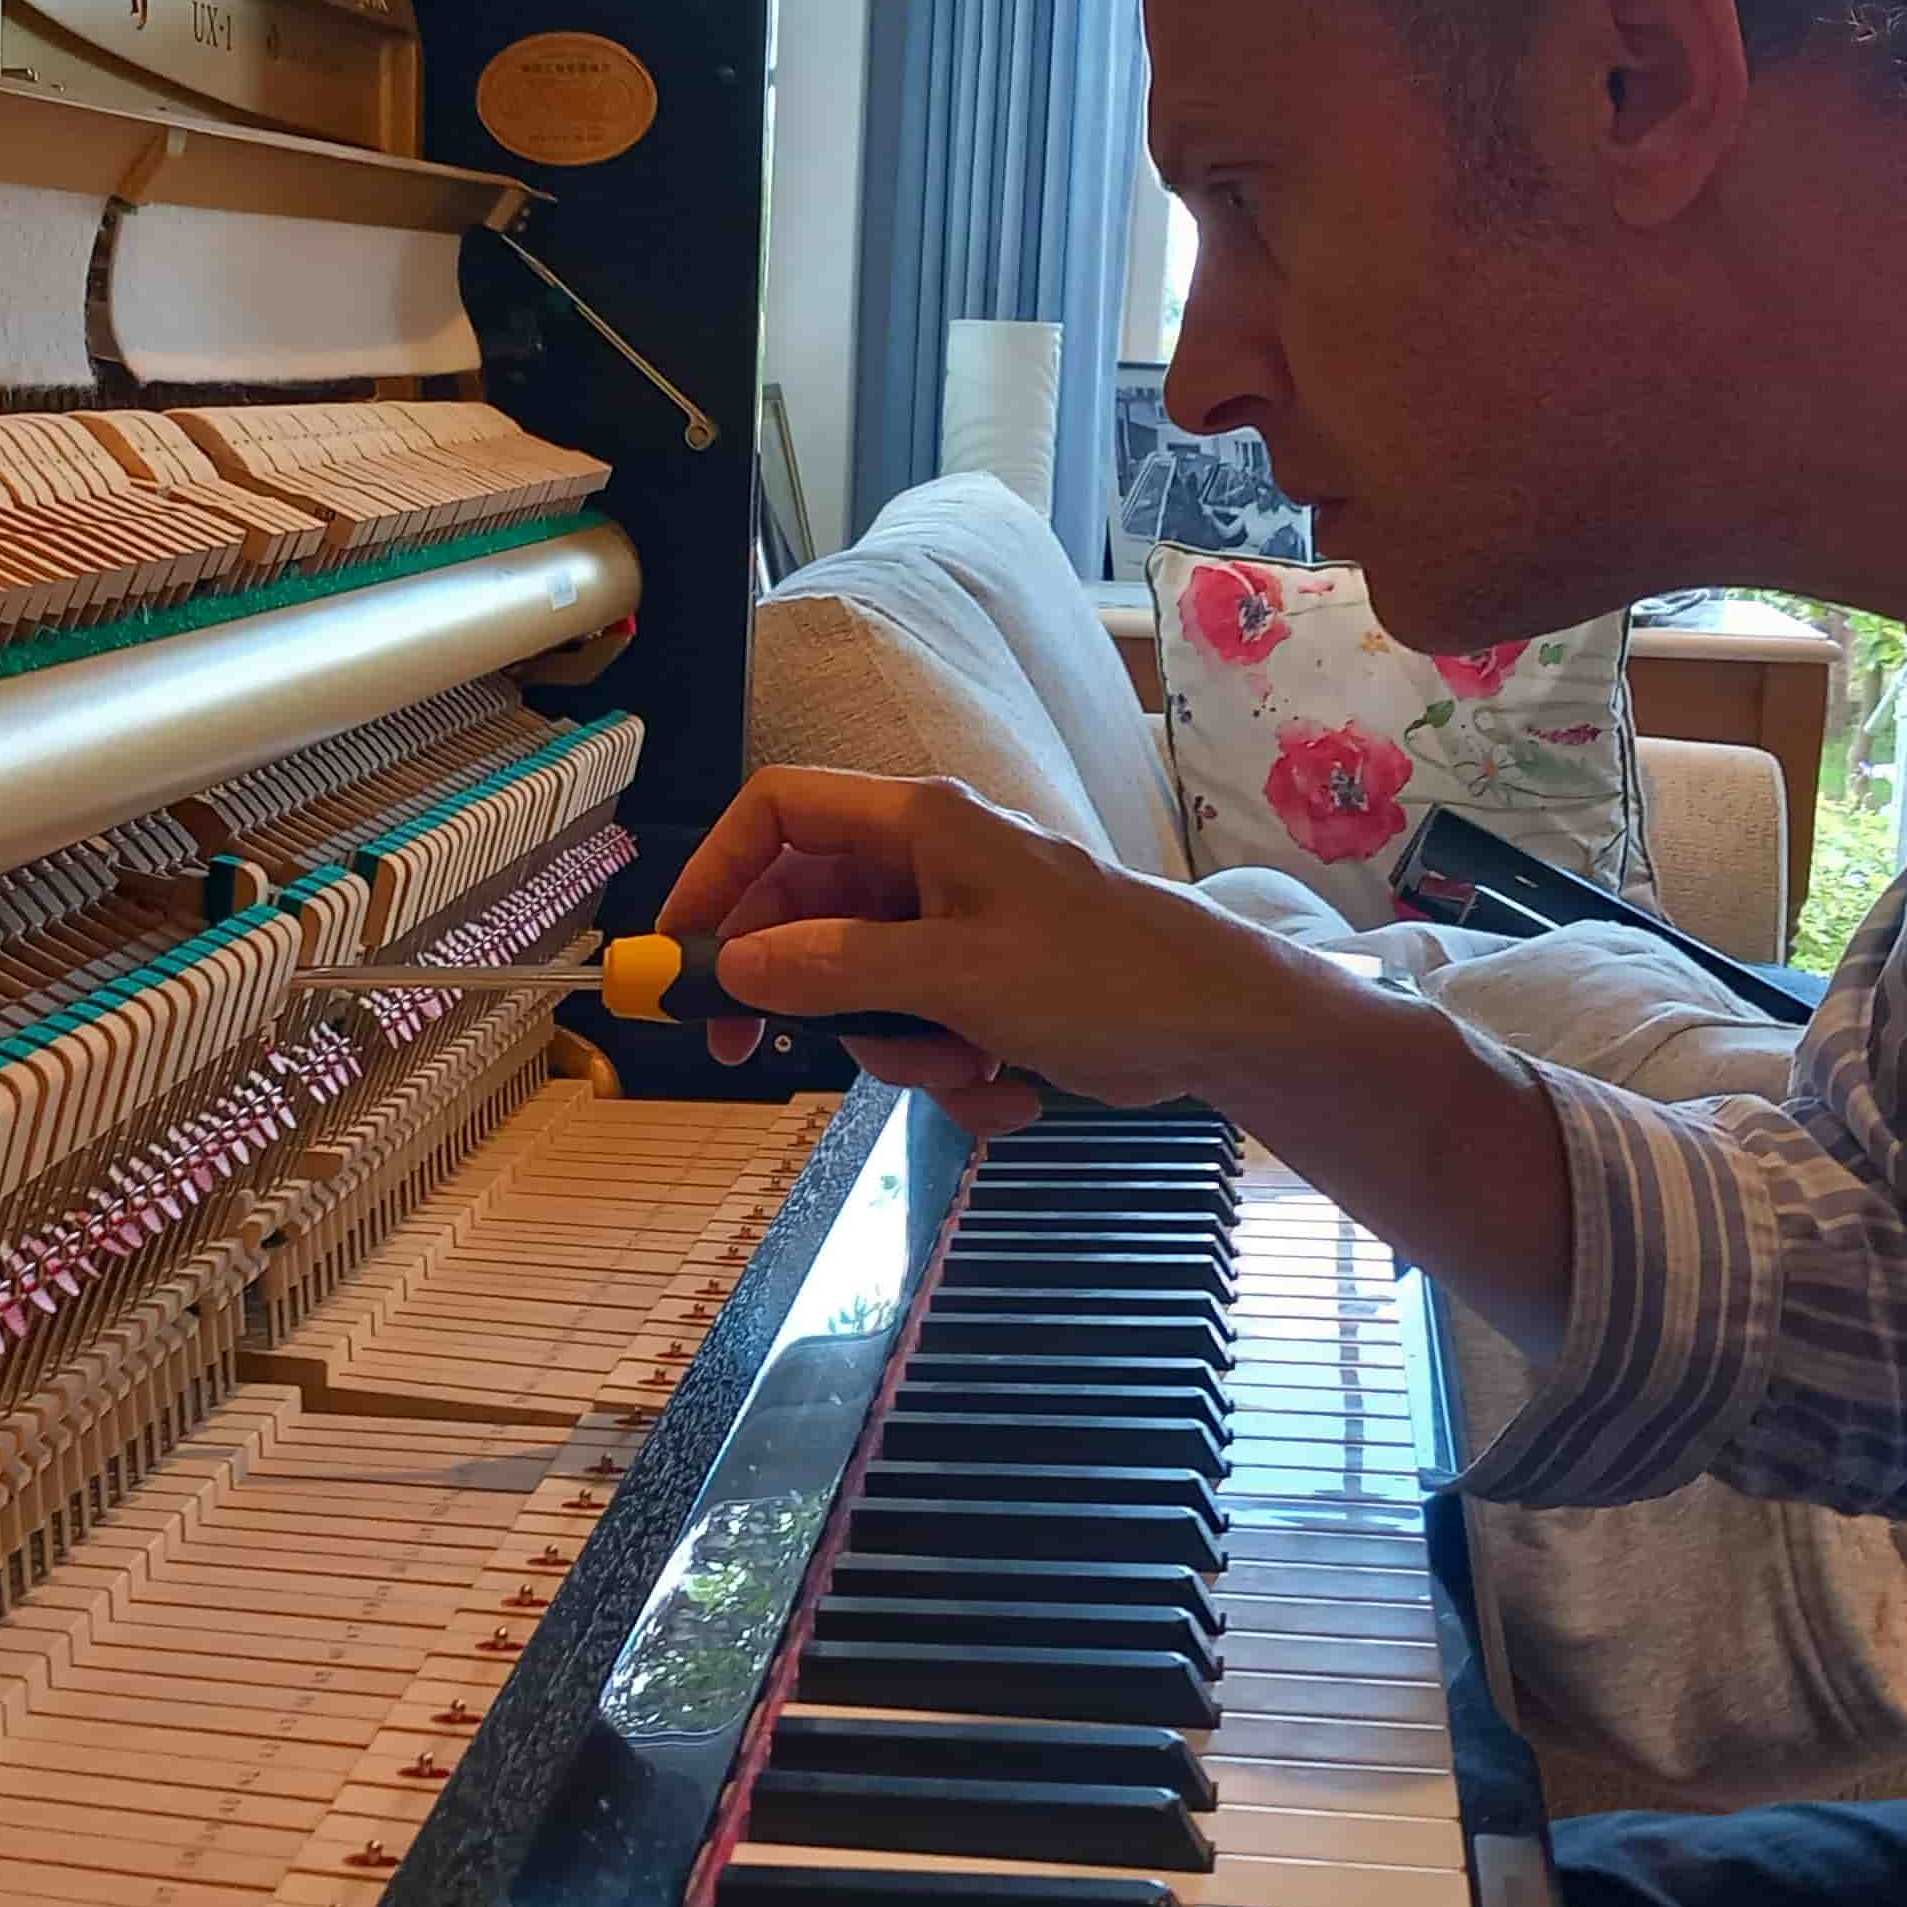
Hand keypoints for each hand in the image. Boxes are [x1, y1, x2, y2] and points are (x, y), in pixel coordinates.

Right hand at [656, 769, 1340, 1137]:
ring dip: (897, 1050)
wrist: (1226, 1027)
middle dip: (805, 996)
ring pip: (864, 988)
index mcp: (920, 824)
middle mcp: (932, 862)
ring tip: (964, 1070)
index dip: (715, 874)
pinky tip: (1010, 1093)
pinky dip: (952, 1073)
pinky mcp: (991, 985)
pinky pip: (924, 1029)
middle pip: (808, 914)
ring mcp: (961, 924)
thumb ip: (837, 969)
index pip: (779, 812)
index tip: (680, 954)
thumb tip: (737, 965)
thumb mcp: (956, 976)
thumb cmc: (1107, 975)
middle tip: (749, 1053)